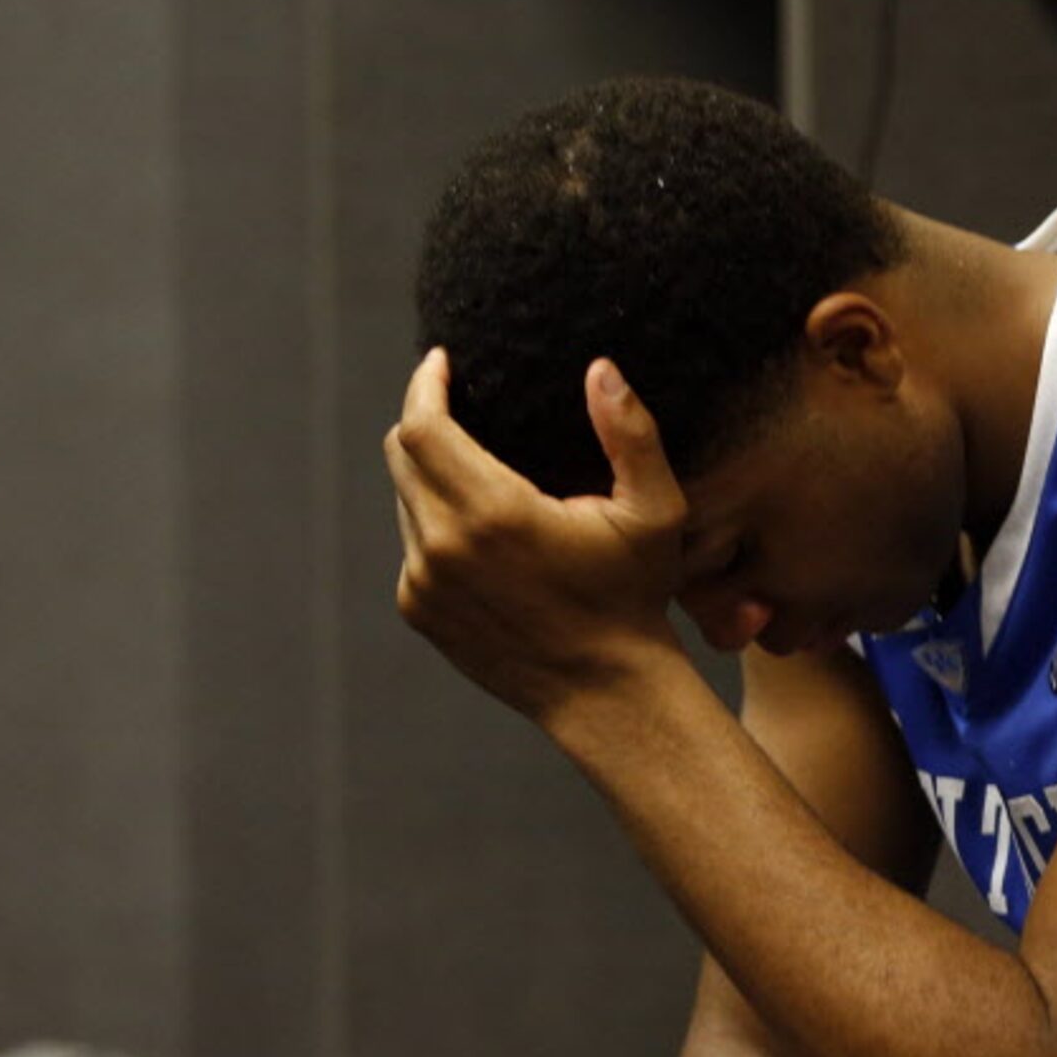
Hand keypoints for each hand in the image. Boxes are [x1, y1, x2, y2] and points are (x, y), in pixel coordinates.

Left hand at [385, 349, 690, 726]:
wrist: (607, 692)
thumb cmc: (635, 599)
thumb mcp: (654, 514)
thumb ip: (630, 435)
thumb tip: (601, 369)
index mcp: (494, 513)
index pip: (422, 425)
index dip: (426, 385)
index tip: (442, 364)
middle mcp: (445, 546)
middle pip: (402, 454)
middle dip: (424, 421)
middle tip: (459, 406)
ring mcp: (424, 582)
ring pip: (405, 499)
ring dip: (431, 476)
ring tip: (480, 474)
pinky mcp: (419, 609)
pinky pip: (413, 545)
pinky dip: (436, 526)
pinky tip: (484, 538)